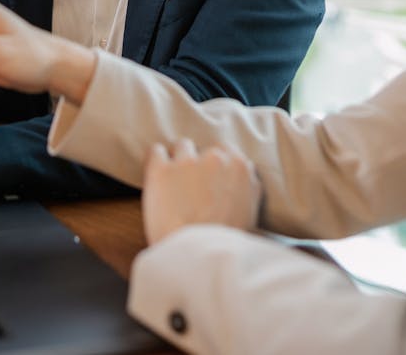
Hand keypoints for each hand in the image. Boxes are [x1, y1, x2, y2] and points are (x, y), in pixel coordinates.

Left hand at [141, 139, 262, 245]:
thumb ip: (248, 188)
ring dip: (177, 160)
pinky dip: (155, 161)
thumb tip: (246, 177)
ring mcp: (188, 162)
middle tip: (190, 186)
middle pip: (203, 149)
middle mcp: (216, 159)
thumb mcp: (250, 214)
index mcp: (240, 167)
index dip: (215, 166)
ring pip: (181, 146)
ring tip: (172, 183)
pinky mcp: (161, 169)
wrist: (199, 259)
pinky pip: (155, 151)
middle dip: (197, 163)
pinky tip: (155, 177)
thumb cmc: (225, 243)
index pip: (226, 151)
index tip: (208, 177)